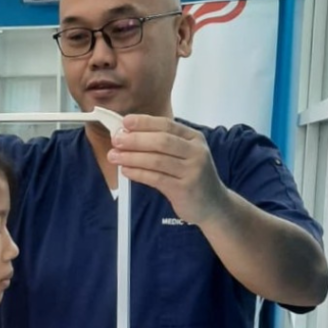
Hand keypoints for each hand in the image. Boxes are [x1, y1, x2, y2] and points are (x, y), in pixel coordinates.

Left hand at [108, 114, 230, 226]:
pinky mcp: (184, 189)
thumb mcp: (185, 155)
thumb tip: (129, 135)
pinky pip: (156, 178)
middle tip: (116, 140)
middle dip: (135, 139)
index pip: (167, 125)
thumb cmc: (192, 177)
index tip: (125, 122)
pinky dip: (138, 173)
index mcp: (195, 138)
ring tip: (114, 156)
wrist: (213, 205)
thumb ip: (163, 144)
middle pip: (161, 141)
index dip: (144, 122)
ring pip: (157, 160)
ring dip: (132, 157)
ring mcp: (192, 171)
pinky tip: (126, 171)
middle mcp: (196, 152)